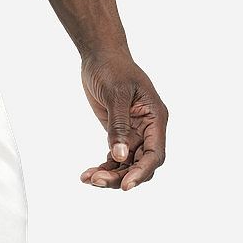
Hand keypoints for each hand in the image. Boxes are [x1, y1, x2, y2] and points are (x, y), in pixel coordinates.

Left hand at [80, 54, 167, 190]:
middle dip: (121, 177)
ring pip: (126, 166)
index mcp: (155, 118)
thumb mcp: (116, 95)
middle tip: (96, 180)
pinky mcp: (119, 136)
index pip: (155, 154)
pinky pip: (115, 159)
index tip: (125, 186)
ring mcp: (134, 134)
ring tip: (87, 178)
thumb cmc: (112, 69)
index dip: (142, 172)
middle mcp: (148, 130)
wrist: (100, 56)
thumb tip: (120, 156)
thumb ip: (118, 126)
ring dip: (109, 175)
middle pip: (140, 165)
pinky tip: (86, 174)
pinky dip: (103, 168)